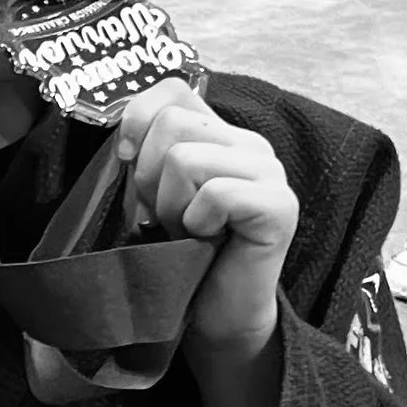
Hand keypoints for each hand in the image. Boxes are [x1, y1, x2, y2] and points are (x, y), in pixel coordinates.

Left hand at [114, 84, 297, 361]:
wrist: (213, 316)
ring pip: (184, 159)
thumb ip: (144, 152)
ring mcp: (270, 172)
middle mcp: (249, 144)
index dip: (136, 124)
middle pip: (170, 124)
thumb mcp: (151, 194)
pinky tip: (209, 241)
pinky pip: (216, 194)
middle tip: (169, 218)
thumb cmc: (180, 255)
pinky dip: (198, 223)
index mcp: (219, 133)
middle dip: (149, 179)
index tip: (130, 167)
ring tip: (190, 232)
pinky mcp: (280, 205)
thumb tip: (125, 141)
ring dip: (171, 207)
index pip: (171, 90)